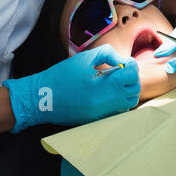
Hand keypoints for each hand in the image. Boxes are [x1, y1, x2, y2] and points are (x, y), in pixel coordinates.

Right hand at [4, 44, 140, 131]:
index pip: (132, 75)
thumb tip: (122, 61)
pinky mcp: (96, 120)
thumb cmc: (61, 76)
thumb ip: (107, 54)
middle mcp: (106, 102)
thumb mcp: (84, 58)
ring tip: (114, 83)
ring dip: (126, 91)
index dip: (130, 66)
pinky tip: (107, 94)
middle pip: (134, 91)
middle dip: (131, 79)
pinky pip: (117, 112)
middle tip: (121, 72)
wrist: (41, 98)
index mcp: (104, 86)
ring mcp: (102, 114)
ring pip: (128, 104)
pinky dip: (118, 102)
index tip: (123, 63)